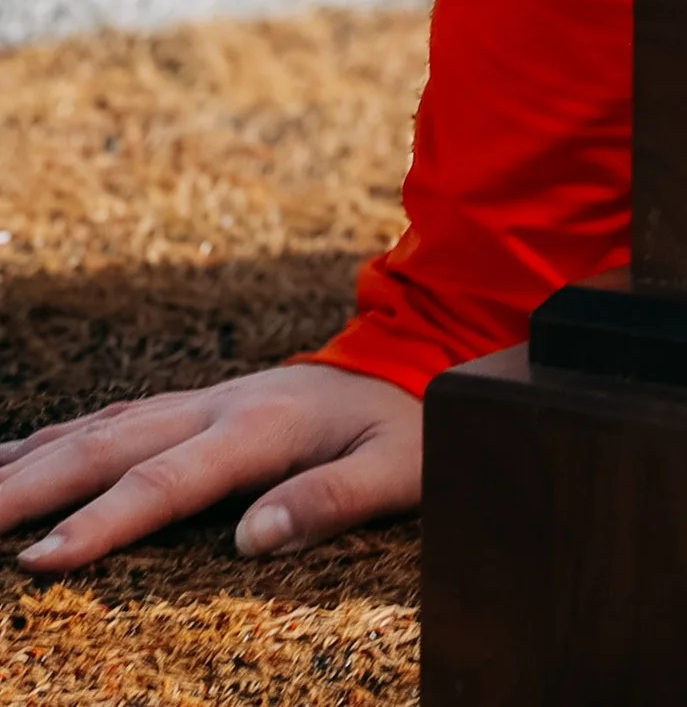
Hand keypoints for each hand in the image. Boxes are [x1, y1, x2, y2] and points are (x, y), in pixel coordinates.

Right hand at [0, 363, 420, 573]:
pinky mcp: (197, 404)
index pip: (167, 482)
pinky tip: (16, 456)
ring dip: (30, 460)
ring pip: (99, 428)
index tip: (41, 558)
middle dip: (30, 488)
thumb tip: (252, 541)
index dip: (103, 522)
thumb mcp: (397, 469)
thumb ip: (329, 500)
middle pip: (108, 447)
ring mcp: (202, 400)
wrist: (419, 356)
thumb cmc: (409, 427)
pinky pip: (114, 419)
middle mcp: (218, 406)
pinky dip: (58, 437)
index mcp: (261, 427)